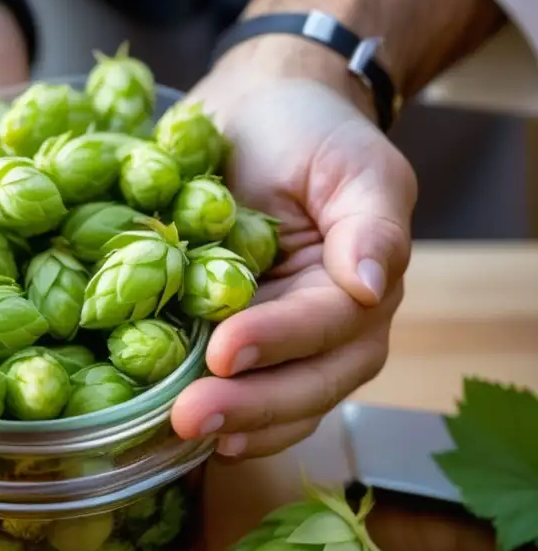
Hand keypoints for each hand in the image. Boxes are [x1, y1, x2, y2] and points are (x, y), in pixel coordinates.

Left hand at [170, 39, 417, 458]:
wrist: (258, 116)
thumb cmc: (309, 132)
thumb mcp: (353, 163)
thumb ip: (372, 224)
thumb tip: (373, 286)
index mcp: (359, 288)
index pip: (326, 326)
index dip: (277, 342)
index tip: (225, 350)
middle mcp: (329, 330)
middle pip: (305, 384)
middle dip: (250, 405)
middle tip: (191, 416)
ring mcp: (282, 342)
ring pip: (275, 403)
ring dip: (231, 423)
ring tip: (183, 433)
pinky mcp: (234, 339)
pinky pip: (236, 390)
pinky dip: (215, 413)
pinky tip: (178, 434)